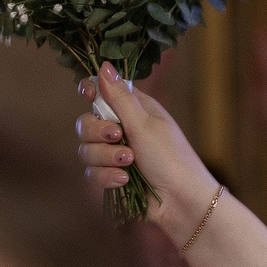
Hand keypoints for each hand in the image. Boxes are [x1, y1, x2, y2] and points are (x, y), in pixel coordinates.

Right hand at [77, 65, 215, 240]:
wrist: (181, 201)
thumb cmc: (171, 157)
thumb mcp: (144, 123)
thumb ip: (119, 97)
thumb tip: (104, 65)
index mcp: (133, 110)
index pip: (101, 92)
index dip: (90, 91)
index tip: (87, 95)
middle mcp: (121, 130)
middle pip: (85, 122)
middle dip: (98, 132)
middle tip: (118, 136)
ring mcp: (114, 155)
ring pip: (86, 150)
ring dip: (106, 157)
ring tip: (130, 163)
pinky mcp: (111, 177)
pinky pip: (91, 174)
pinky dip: (106, 177)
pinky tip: (124, 180)